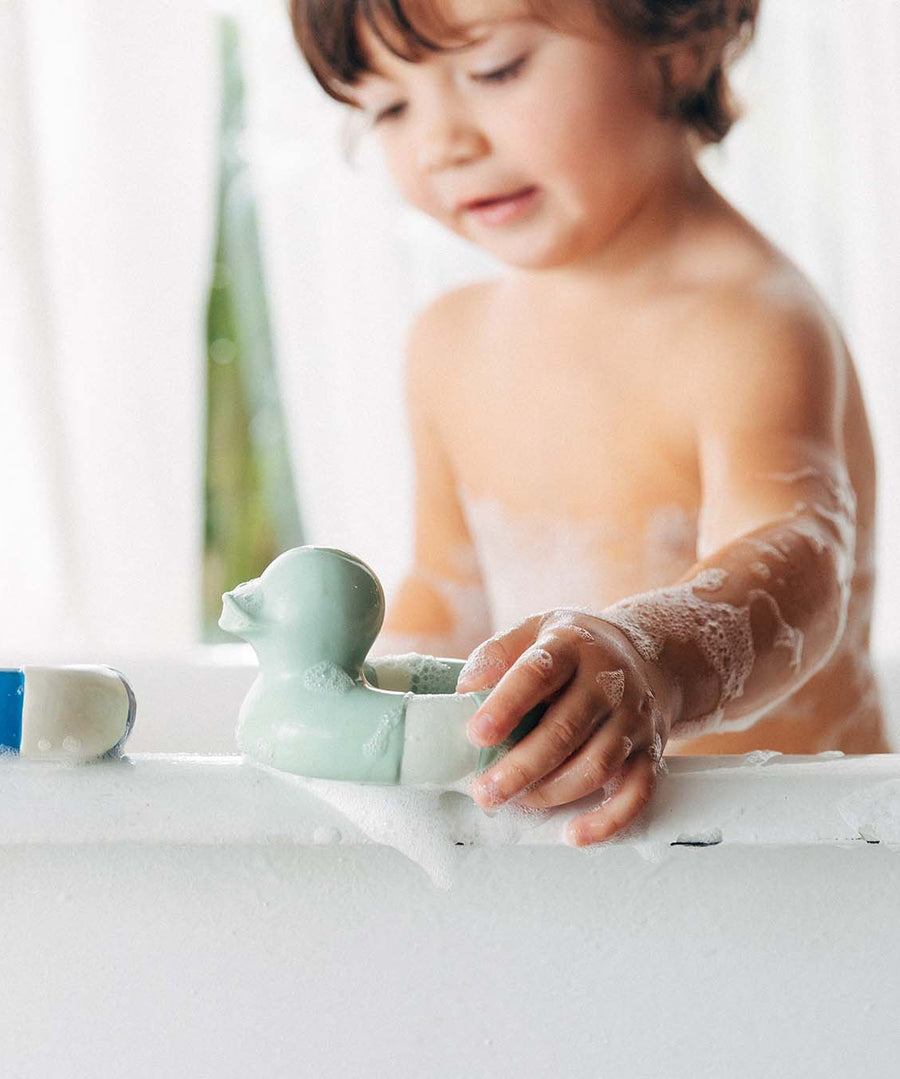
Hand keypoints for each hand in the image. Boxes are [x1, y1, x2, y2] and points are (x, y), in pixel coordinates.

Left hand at [455, 609, 680, 846]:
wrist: (649, 658)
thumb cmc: (576, 650)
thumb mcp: (536, 630)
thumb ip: (497, 653)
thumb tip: (466, 690)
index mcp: (571, 647)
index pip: (538, 673)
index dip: (506, 705)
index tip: (476, 735)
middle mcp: (608, 682)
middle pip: (566, 729)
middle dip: (521, 767)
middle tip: (484, 792)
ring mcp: (633, 719)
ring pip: (597, 765)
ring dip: (551, 793)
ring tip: (514, 802)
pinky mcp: (650, 751)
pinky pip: (637, 792)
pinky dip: (609, 820)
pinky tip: (576, 834)